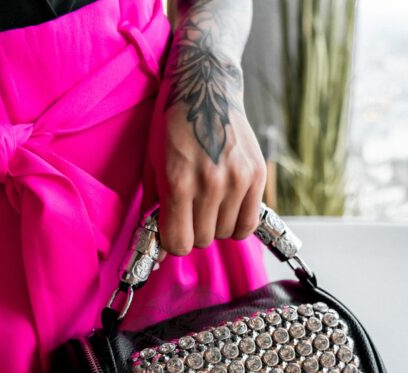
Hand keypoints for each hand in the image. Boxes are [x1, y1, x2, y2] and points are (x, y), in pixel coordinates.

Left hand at [141, 0, 265, 257]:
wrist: (205, 88)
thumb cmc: (172, 127)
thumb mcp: (151, 165)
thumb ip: (155, 208)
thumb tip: (160, 250)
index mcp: (178, 182)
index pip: (179, 243)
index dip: (173, 243)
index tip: (172, 233)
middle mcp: (210, 184)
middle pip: (203, 240)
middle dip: (193, 232)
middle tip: (190, 213)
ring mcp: (237, 180)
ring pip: (226, 234)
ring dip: (216, 226)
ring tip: (209, 205)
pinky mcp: (256, 175)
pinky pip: (248, 223)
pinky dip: (237, 223)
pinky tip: (228, 207)